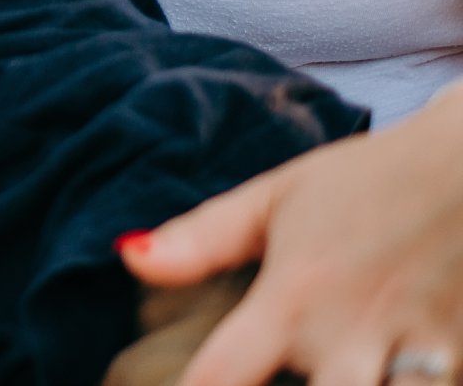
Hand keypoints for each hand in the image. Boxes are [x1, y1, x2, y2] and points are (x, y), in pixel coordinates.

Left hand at [120, 89, 462, 385]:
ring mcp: (419, 358)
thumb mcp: (275, 198)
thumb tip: (129, 258)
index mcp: (293, 298)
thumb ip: (203, 239)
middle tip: (273, 378)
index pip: (221, 376)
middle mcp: (351, 339)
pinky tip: (389, 375)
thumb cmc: (365, 182)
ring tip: (325, 379)